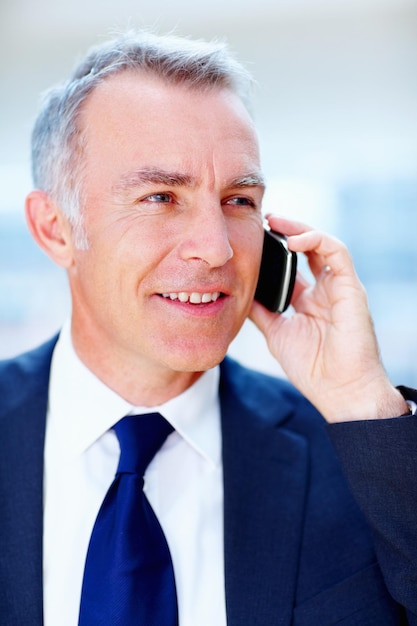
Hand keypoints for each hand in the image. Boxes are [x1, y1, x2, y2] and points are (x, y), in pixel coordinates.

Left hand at [249, 215, 407, 421]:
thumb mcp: (276, 333)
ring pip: (323, 244)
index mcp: (308, 300)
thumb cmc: (312, 368)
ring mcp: (338, 287)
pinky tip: (293, 241)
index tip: (255, 237)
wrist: (339, 391)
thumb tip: (239, 294)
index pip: (293, 265)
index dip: (276, 249)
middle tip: (265, 220)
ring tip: (276, 222)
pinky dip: (316, 241)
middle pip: (308, 249)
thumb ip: (261, 311)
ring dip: (299, 229)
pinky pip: (337, 253)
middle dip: (287, 231)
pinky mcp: (350, 287)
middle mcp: (324, 290)